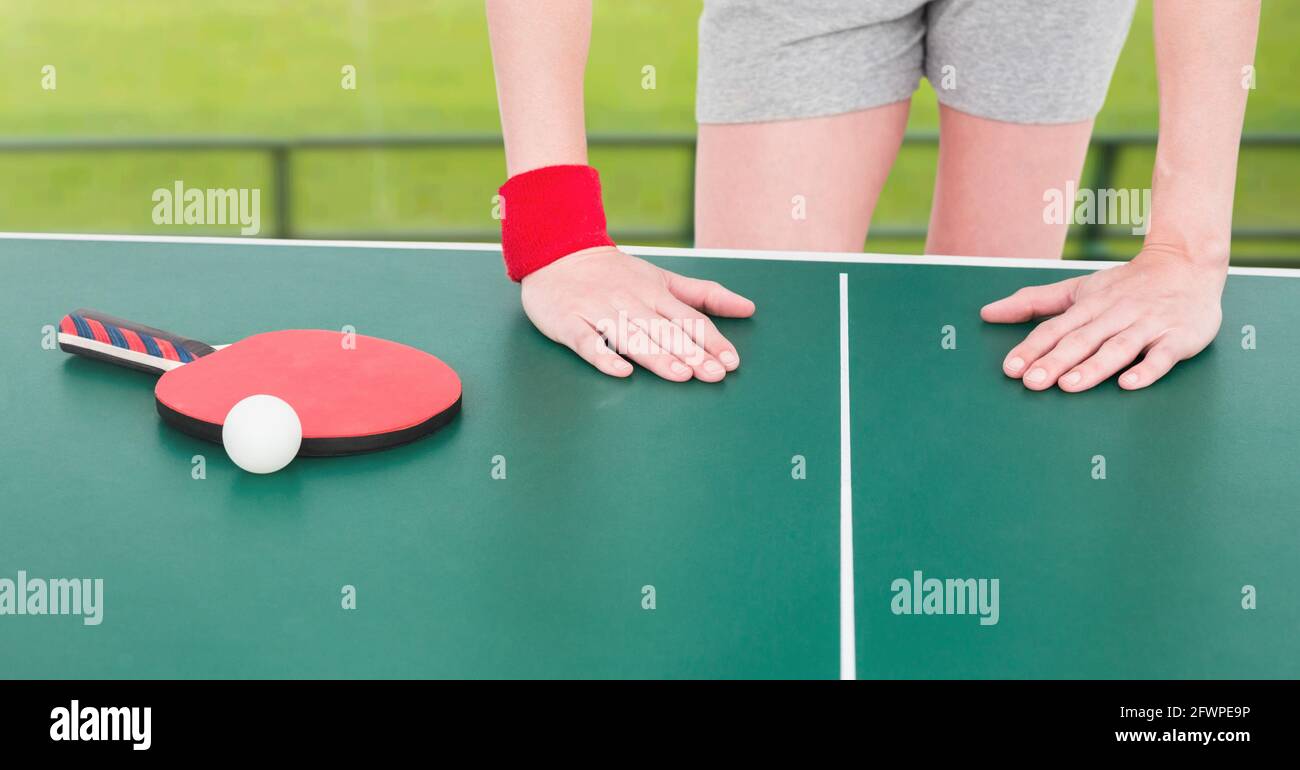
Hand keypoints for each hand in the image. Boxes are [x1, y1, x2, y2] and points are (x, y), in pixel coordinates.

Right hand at [520, 246, 755, 381]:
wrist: (558, 254)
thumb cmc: (615, 274)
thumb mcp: (663, 278)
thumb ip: (705, 295)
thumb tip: (748, 307)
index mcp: (655, 293)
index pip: (688, 319)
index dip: (710, 341)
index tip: (730, 361)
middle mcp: (630, 302)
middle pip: (663, 331)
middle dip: (690, 353)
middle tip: (713, 374)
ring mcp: (599, 313)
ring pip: (631, 337)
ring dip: (656, 355)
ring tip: (679, 374)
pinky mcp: (569, 323)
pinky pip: (587, 342)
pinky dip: (603, 356)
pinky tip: (621, 370)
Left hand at [980, 246, 1226, 391]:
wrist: (1187, 263)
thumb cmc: (1126, 284)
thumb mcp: (1077, 288)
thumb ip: (1033, 301)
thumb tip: (986, 312)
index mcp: (1090, 305)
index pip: (1056, 328)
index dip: (1033, 348)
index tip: (1011, 368)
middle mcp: (1116, 314)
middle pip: (1082, 340)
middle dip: (1056, 361)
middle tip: (1033, 382)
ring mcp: (1148, 325)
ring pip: (1118, 347)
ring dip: (1094, 366)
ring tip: (1070, 385)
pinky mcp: (1178, 336)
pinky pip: (1163, 356)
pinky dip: (1147, 370)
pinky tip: (1128, 384)